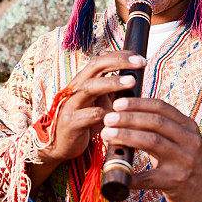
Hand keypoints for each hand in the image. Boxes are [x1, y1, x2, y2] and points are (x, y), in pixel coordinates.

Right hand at [30, 51, 145, 190]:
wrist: (61, 145)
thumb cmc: (84, 121)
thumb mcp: (100, 101)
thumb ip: (114, 90)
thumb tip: (136, 77)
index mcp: (84, 81)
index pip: (102, 60)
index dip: (121, 56)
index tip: (141, 58)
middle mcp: (76, 88)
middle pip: (96, 66)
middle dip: (119, 61)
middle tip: (140, 63)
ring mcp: (72, 104)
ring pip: (91, 87)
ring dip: (112, 83)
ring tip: (131, 82)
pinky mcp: (71, 122)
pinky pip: (90, 115)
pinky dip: (106, 114)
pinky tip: (119, 116)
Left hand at [101, 97, 201, 201]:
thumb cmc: (184, 162)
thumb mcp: (179, 140)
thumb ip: (159, 128)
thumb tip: (123, 115)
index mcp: (189, 127)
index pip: (162, 108)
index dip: (138, 103)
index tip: (118, 103)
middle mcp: (190, 141)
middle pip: (156, 122)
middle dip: (129, 118)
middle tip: (108, 118)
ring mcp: (184, 161)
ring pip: (152, 142)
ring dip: (126, 136)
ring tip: (108, 134)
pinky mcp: (176, 182)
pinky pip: (148, 177)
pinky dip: (130, 173)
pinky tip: (114, 169)